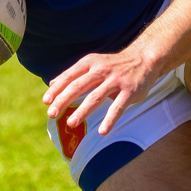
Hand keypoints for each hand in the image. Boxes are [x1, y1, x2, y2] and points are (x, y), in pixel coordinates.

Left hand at [43, 47, 161, 136]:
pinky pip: (118, 107)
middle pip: (78, 86)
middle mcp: (101, 70)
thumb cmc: (114, 65)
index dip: (57, 89)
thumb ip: (75, 74)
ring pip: (95, 97)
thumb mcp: (93, 64)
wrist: (144, 59)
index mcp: (90, 63)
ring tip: (70, 123)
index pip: (69, 76)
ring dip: (82, 111)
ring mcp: (116, 80)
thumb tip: (52, 84)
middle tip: (51, 114)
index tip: (46, 101)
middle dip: (63, 100)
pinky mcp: (129, 91)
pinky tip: (102, 132)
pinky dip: (110, 120)